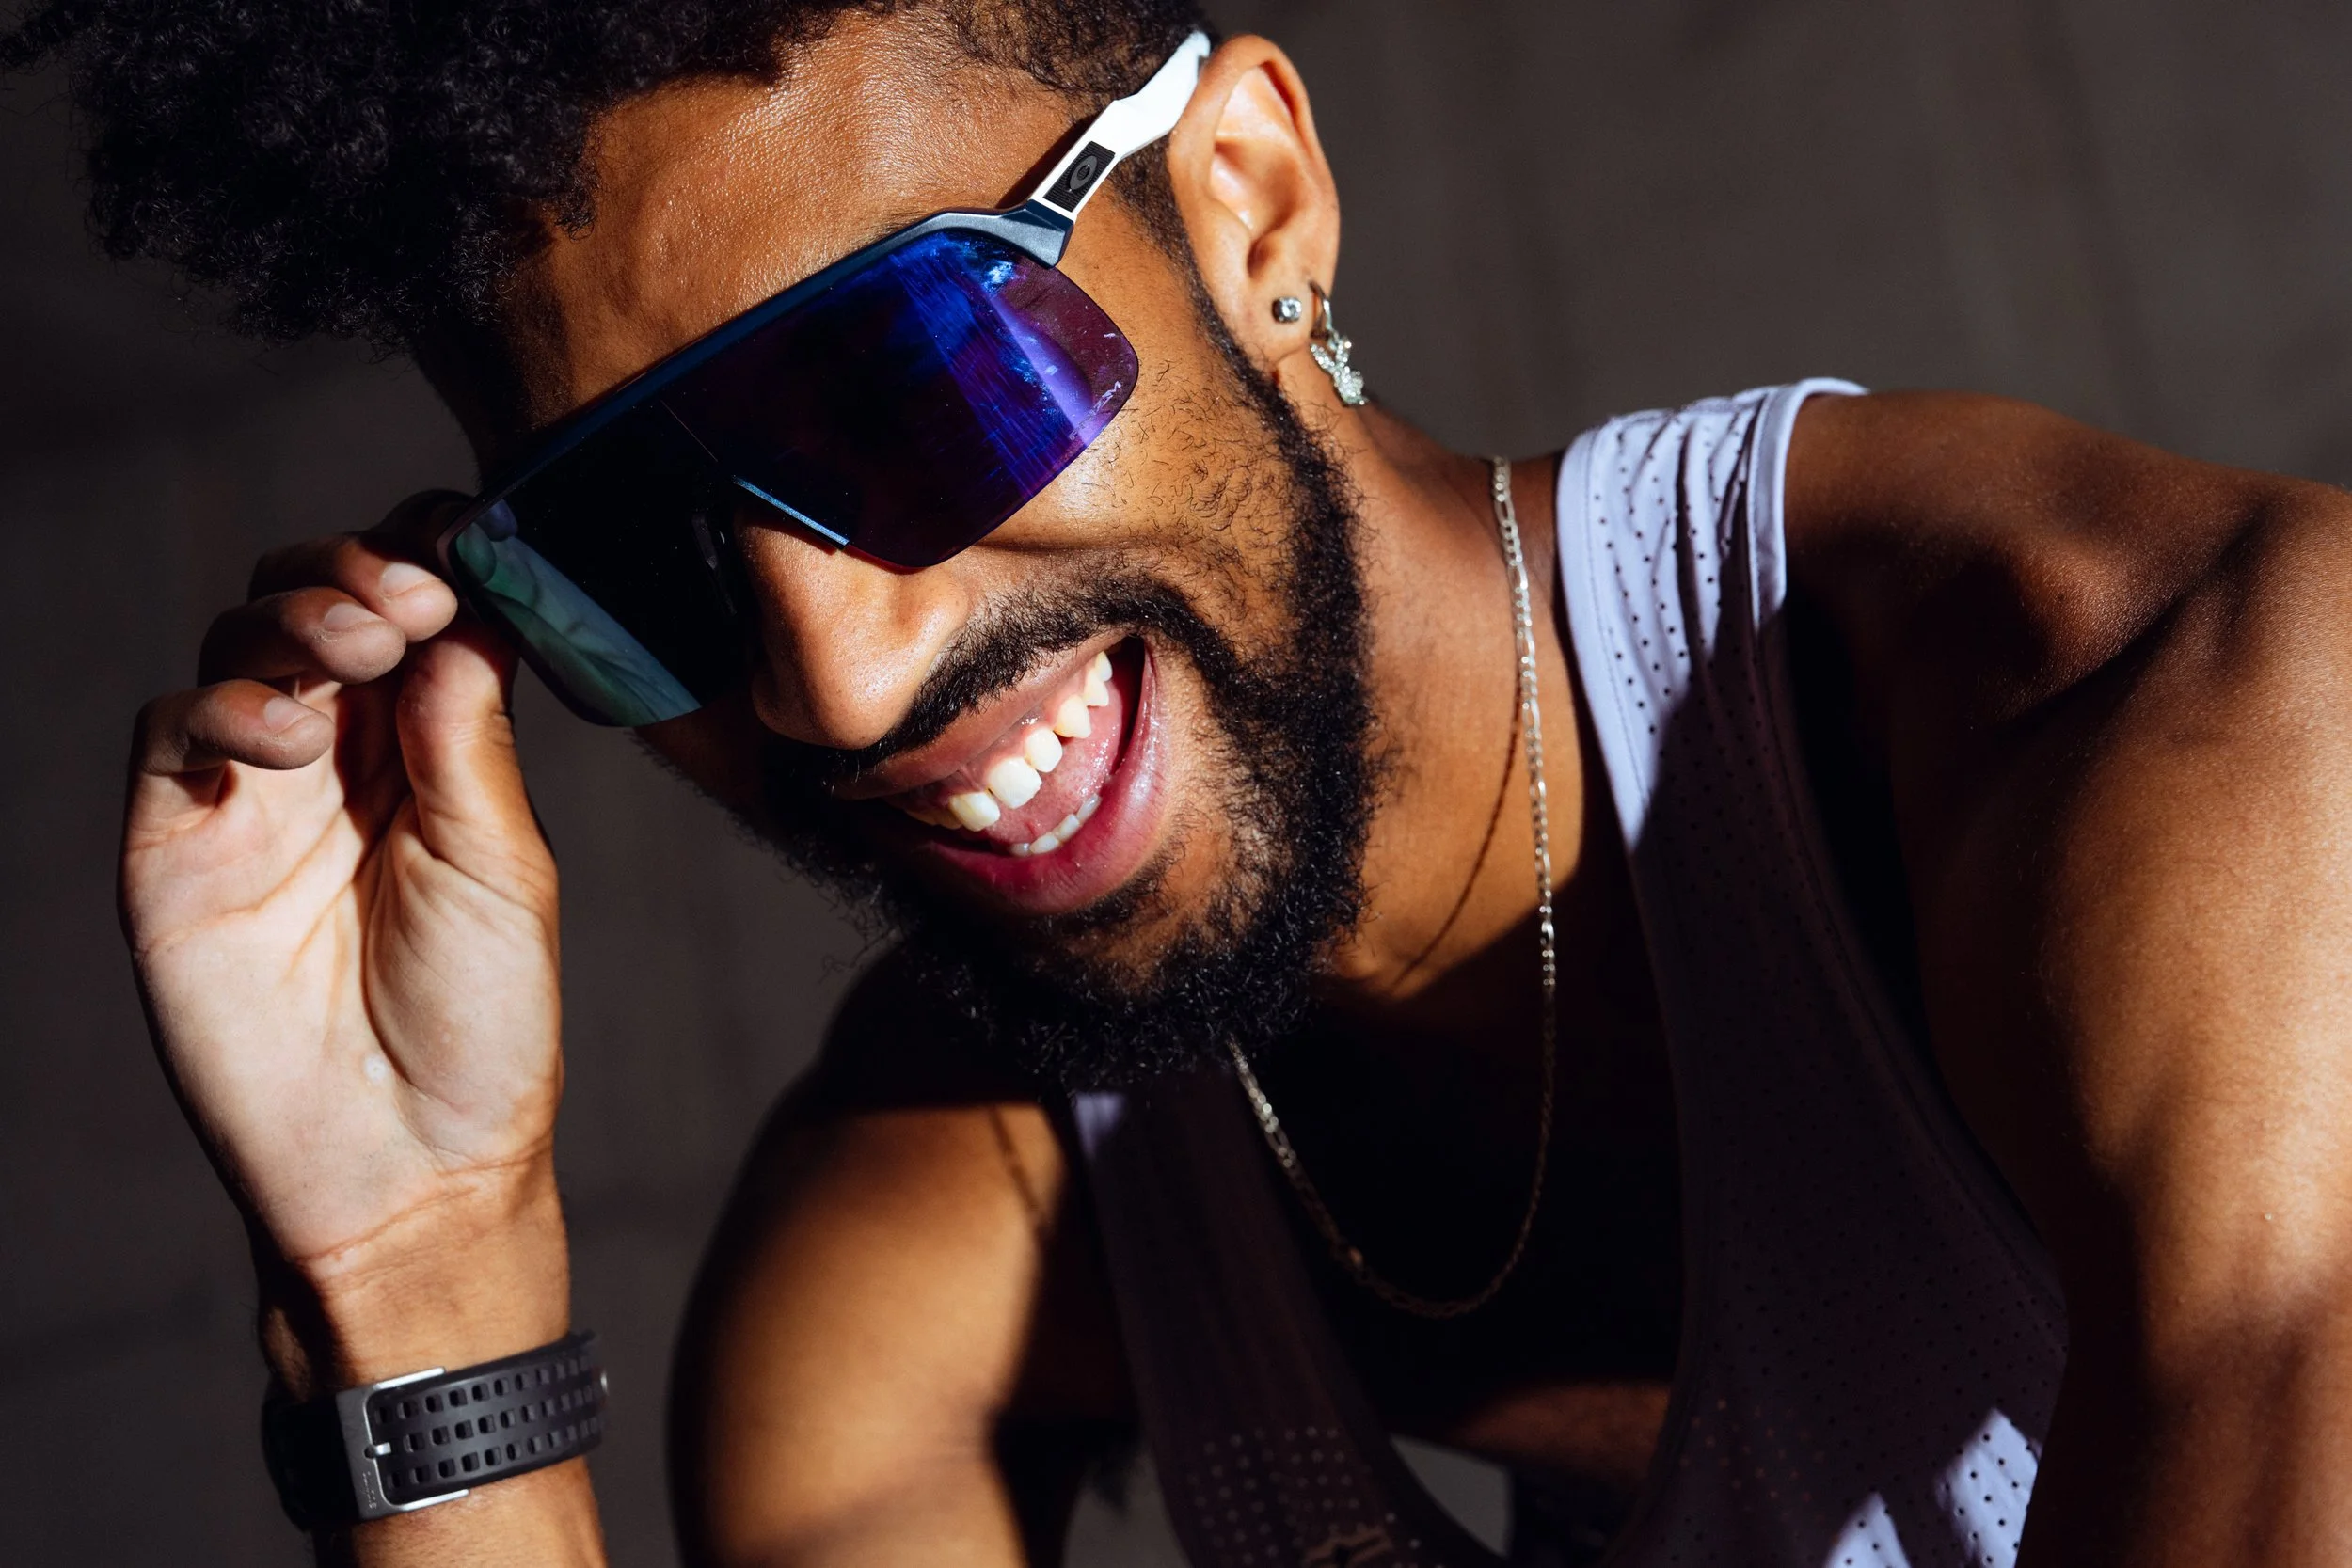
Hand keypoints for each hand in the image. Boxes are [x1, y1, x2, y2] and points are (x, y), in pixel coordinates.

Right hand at [121, 493, 567, 1381]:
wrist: (404, 1167)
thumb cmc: (479, 1026)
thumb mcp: (502, 865)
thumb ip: (468, 737)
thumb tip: (459, 606)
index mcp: (436, 747)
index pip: (419, 610)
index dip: (432, 558)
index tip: (464, 543)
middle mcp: (344, 755)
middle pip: (323, 602)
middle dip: (357, 572)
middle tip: (404, 600)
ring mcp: (255, 793)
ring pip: (243, 645)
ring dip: (296, 621)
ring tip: (356, 651)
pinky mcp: (177, 843)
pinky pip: (173, 731)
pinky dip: (224, 708)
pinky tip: (286, 740)